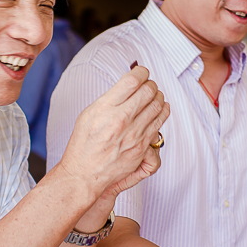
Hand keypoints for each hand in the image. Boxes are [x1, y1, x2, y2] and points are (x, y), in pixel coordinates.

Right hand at [56, 66, 169, 200]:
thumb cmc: (84, 144)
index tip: (141, 72)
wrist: (84, 174)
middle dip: (151, 83)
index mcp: (105, 108)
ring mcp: (134, 134)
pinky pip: (159, 123)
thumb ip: (110, 98)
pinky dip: (162, 111)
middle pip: (148, 91)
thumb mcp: (89, 113)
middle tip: (148, 84)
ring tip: (154, 95)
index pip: (132, 80)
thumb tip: (128, 84)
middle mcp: (121, 119)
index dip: (141, 72)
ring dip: (158, 96)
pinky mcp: (142, 147)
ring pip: (157, 105)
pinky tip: (161, 108)